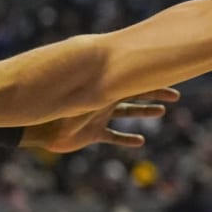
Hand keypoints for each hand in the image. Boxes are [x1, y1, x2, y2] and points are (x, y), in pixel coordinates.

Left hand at [23, 89, 180, 153]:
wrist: (35, 127)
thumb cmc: (54, 108)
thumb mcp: (76, 94)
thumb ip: (93, 86)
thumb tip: (108, 70)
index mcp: (102, 88)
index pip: (131, 81)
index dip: (151, 79)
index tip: (171, 76)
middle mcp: (102, 100)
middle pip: (134, 94)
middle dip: (155, 94)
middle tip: (175, 94)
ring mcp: (98, 116)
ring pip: (126, 113)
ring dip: (144, 112)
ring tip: (161, 112)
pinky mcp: (92, 133)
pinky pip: (112, 137)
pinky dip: (125, 139)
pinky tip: (139, 141)